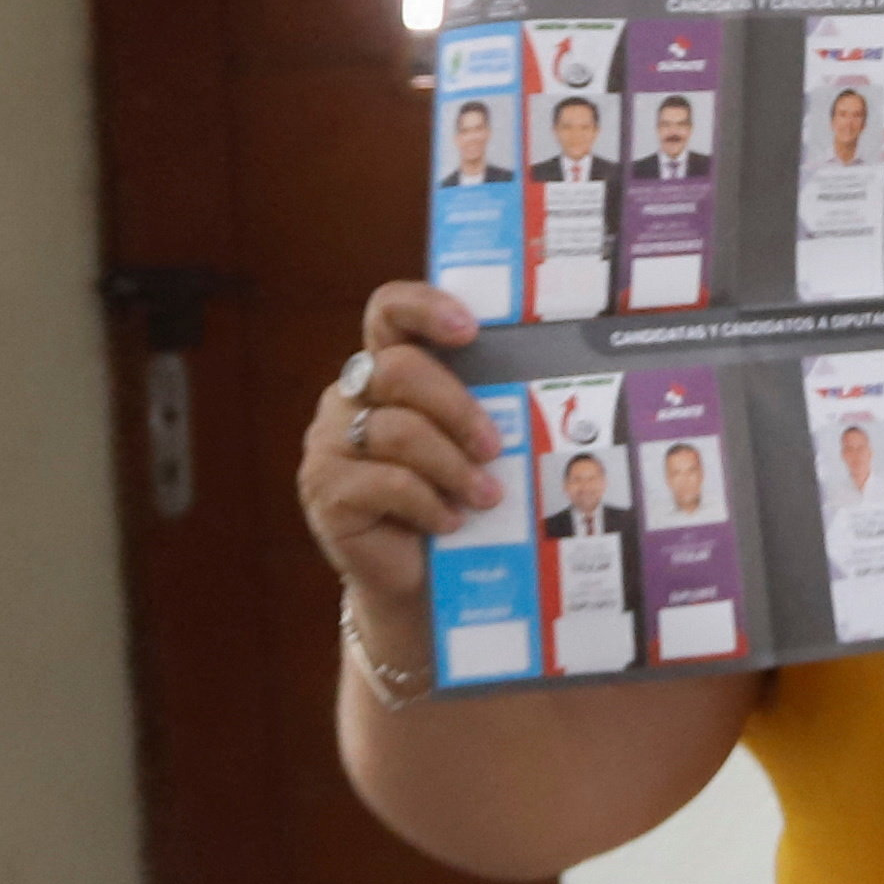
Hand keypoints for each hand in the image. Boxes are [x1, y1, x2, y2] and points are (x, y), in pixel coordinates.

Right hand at [298, 280, 507, 611]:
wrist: (419, 575)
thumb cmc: (455, 499)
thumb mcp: (473, 449)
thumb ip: (491, 414)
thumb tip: (557, 400)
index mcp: (388, 370)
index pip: (389, 313)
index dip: (424, 308)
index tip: (469, 330)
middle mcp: (350, 396)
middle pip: (398, 370)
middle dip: (458, 408)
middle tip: (495, 447)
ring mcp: (329, 442)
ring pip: (397, 431)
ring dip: (453, 465)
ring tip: (486, 496)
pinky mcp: (325, 489)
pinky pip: (385, 483)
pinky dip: (429, 503)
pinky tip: (451, 521)